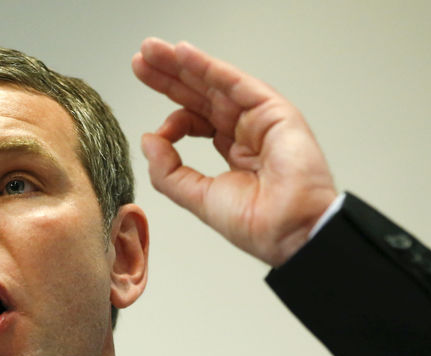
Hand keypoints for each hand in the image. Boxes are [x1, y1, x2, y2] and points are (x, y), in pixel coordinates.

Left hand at [132, 37, 337, 266]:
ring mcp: (261, 119)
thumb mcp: (198, 197)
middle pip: (201, 96)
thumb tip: (149, 139)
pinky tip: (183, 54)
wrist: (289, 230)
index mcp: (234, 154)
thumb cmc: (257, 223)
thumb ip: (169, 171)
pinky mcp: (274, 111)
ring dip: (182, 65)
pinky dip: (209, 67)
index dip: (172, 119)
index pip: (196, 122)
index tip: (156, 133)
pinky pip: (236, 83)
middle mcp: (247, 132)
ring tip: (151, 50)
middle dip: (169, 77)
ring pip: (215, 84)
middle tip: (141, 59)